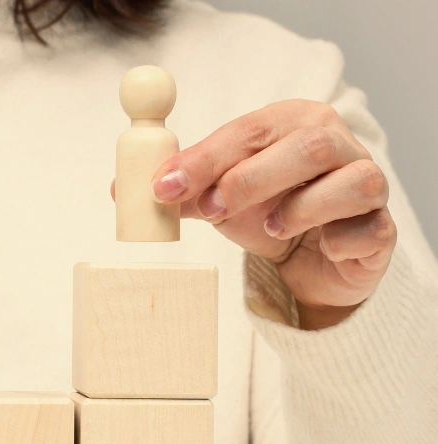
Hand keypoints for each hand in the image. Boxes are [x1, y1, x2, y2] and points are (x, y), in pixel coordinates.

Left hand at [113, 100, 396, 329]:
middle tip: (211, 209)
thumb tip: (119, 190)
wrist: (314, 262)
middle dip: (250, 178)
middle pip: (306, 145)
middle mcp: (337, 145)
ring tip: (272, 227)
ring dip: (300, 208)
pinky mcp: (380, 229)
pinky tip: (321, 246)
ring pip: (349, 181)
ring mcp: (367, 184)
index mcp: (292, 125)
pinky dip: (338, 240)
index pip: (250, 130)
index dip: (205, 157)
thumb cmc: (270, 215)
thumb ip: (181, 193)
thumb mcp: (220, 203)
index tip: (164, 186)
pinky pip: (367, 229)